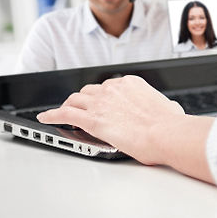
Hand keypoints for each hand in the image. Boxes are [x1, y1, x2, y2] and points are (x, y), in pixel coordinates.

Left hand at [36, 75, 185, 165]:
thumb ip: (160, 106)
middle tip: (80, 107)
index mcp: (131, 84)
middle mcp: (113, 89)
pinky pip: (64, 114)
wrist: (166, 133)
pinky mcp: (91, 119)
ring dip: (67, 105)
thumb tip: (166, 111)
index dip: (103, 96)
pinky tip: (46, 118)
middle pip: (89, 91)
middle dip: (83, 99)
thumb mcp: (168, 107)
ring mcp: (100, 102)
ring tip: (62, 112)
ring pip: (75, 100)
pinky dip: (52, 115)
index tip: (102, 102)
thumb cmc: (170, 124)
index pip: (109, 86)